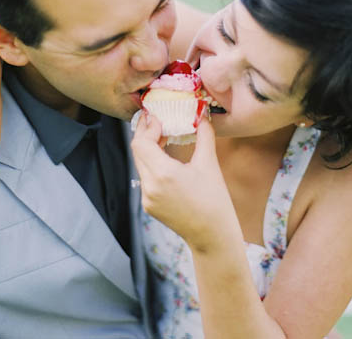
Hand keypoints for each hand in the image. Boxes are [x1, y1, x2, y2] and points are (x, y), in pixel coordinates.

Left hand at [131, 114, 242, 252]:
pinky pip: (145, 178)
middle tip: (158, 121)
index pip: (141, 142)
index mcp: (163, 174)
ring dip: (149, 149)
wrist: (213, 237)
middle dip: (146, 134)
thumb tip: (202, 114)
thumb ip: (204, 134)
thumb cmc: (215, 201)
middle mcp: (150, 186)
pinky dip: (152, 165)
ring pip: (140, 164)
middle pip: (137, 151)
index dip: (147, 127)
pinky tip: (165, 159)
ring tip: (163, 137)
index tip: (158, 116)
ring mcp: (147, 198)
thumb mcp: (210, 164)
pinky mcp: (149, 205)